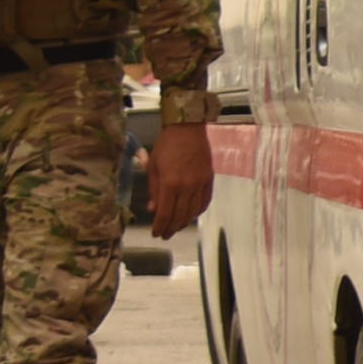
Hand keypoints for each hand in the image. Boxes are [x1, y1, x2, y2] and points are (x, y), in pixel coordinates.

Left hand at [148, 109, 213, 235]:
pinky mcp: (209, 179)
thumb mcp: (153, 167)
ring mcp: (200, 184)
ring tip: (177, 227)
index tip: (156, 233)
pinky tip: (191, 214)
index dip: (160, 226)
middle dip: (171, 228)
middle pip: (179, 216)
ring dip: (184, 222)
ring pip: (193, 212)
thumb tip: (153, 209)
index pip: (165, 213)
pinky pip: (205, 202)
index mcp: (170, 184)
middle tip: (165, 234)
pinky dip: (198, 211)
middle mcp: (186, 187)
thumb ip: (154, 190)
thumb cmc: (166, 145)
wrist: (187, 128)